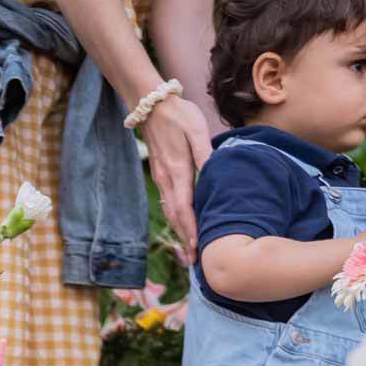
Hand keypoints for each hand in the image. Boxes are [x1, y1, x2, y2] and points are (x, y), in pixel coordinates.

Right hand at [137, 94, 213, 249]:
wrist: (150, 104)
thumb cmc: (178, 114)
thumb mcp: (196, 129)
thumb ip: (205, 153)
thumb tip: (215, 173)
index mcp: (177, 170)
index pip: (184, 207)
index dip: (191, 228)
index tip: (198, 246)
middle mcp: (166, 179)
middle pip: (175, 216)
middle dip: (184, 238)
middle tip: (194, 260)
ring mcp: (161, 177)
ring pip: (169, 211)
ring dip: (179, 231)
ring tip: (188, 250)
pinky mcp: (160, 174)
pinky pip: (167, 202)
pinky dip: (174, 218)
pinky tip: (180, 225)